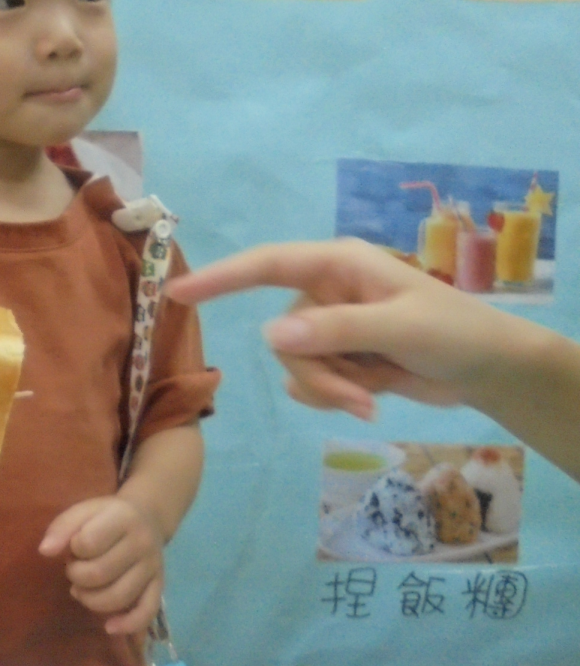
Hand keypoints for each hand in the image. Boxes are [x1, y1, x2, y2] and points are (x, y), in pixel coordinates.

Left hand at [39, 495, 164, 634]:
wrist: (147, 517)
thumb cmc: (107, 516)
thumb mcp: (83, 511)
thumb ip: (62, 528)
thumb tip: (45, 551)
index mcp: (122, 518)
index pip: (88, 543)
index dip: (73, 548)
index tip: (75, 546)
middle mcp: (142, 543)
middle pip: (100, 574)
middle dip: (77, 576)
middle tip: (74, 569)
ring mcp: (152, 567)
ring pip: (118, 597)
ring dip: (91, 600)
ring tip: (83, 590)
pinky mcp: (159, 587)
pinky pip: (146, 612)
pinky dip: (127, 625)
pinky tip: (109, 627)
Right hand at [165, 238, 505, 418]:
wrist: (489, 369)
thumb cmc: (454, 332)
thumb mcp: (399, 327)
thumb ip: (336, 330)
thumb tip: (272, 334)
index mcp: (338, 264)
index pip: (266, 265)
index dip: (221, 278)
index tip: (177, 293)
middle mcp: (328, 291)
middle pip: (284, 336)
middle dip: (317, 373)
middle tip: (359, 396)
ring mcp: (333, 326)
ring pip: (296, 364)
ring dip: (330, 390)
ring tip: (372, 400)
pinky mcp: (341, 358)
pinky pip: (309, 382)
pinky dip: (334, 396)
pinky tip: (369, 399)